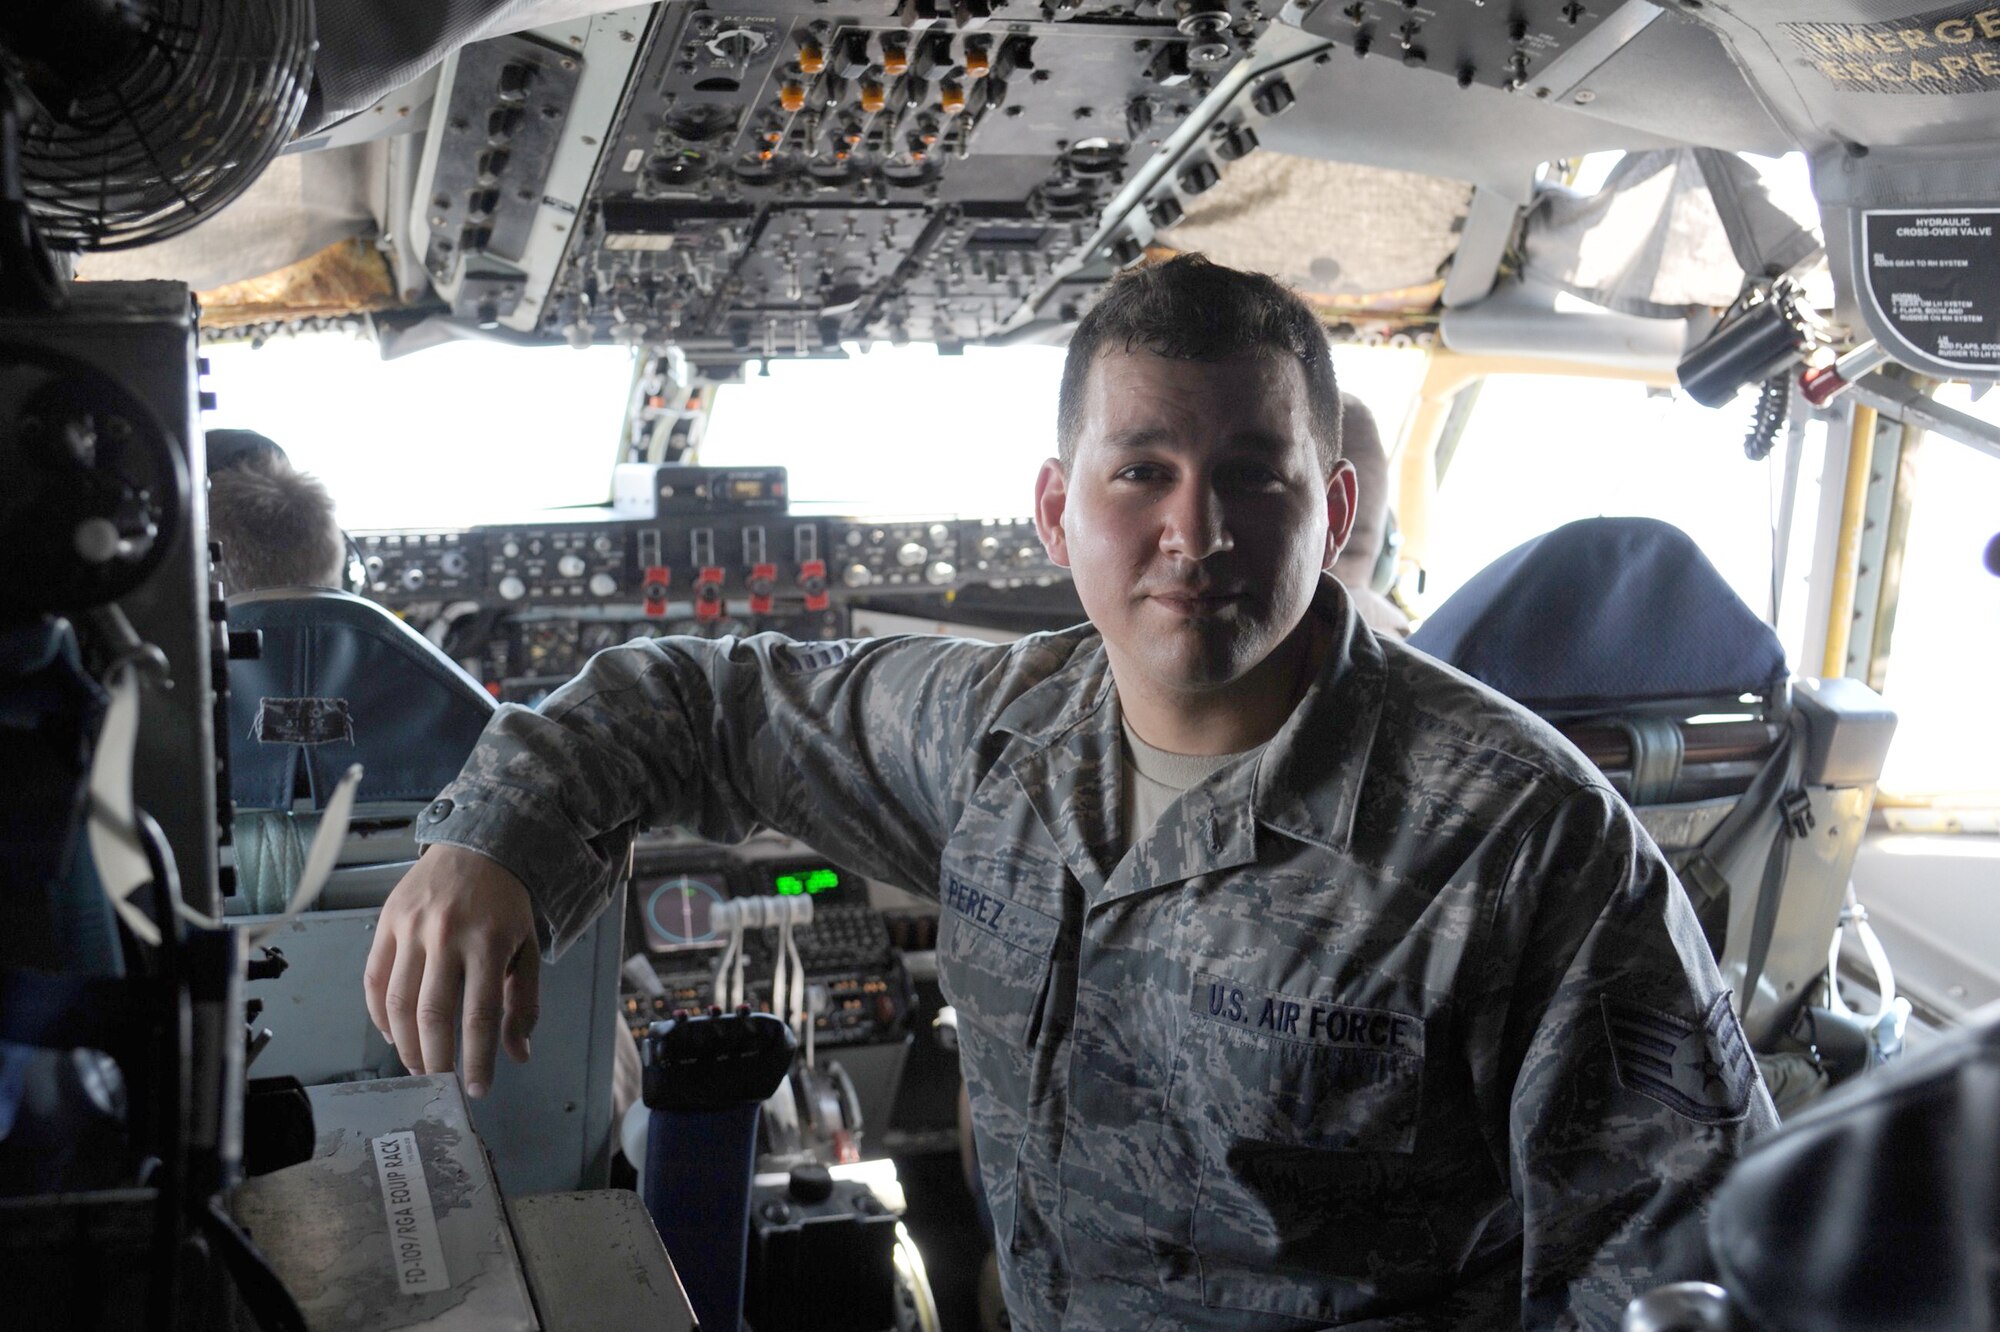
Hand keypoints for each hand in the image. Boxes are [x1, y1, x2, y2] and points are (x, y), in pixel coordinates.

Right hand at [364, 844, 539, 1096]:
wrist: (475, 848)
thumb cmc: (505, 906)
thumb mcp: (527, 949)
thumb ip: (523, 1003)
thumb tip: (518, 1055)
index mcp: (488, 943)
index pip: (479, 1015)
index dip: (477, 1059)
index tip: (476, 1089)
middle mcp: (446, 935)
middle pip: (432, 1014)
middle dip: (434, 1059)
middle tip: (438, 1083)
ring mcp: (411, 927)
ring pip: (397, 1001)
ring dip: (405, 1044)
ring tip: (416, 1064)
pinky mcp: (386, 921)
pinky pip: (374, 978)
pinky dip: (378, 1014)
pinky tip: (393, 1034)